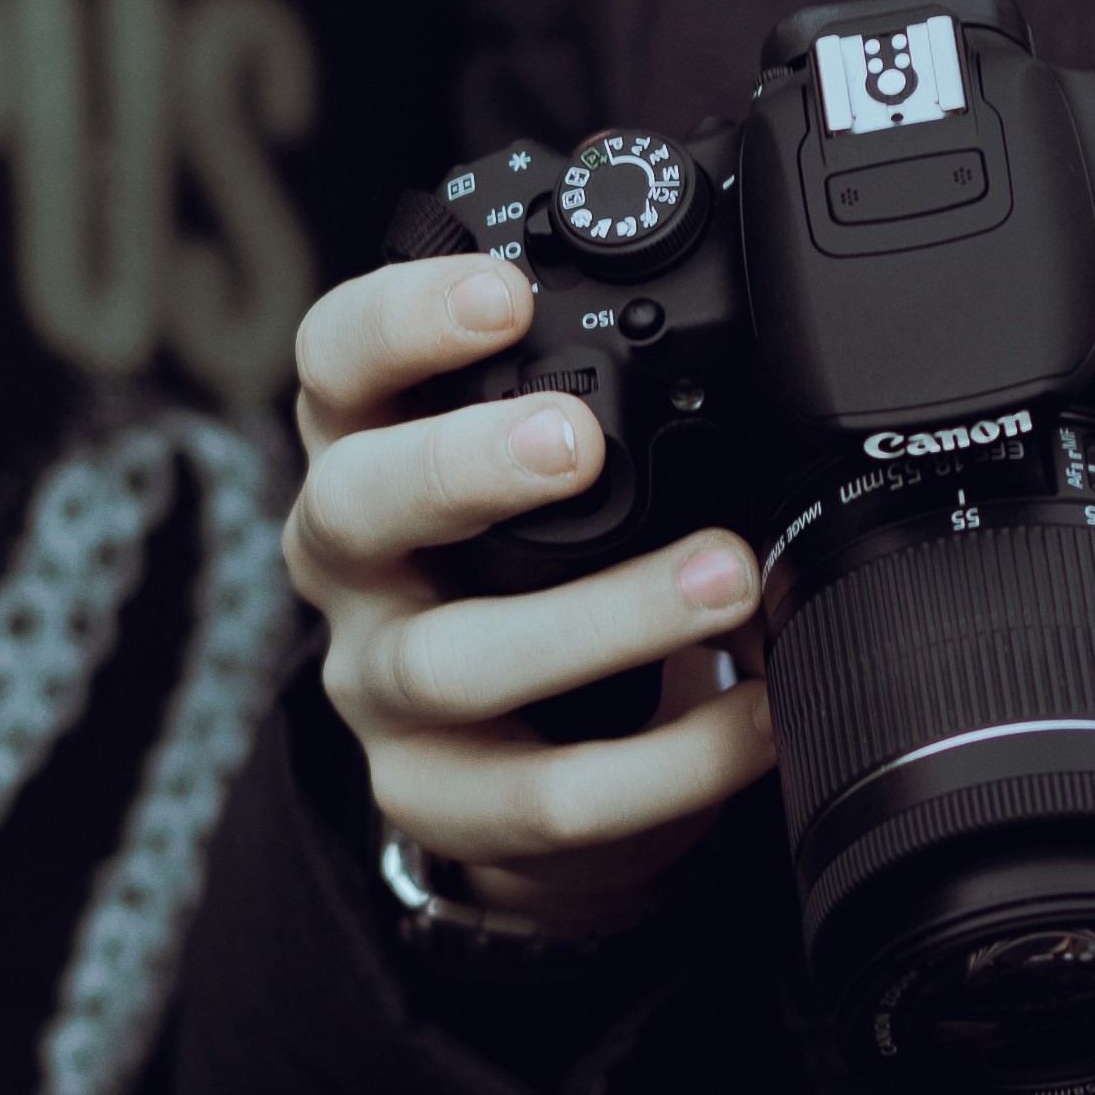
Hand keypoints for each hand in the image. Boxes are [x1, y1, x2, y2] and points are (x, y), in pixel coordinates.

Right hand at [286, 252, 777, 937]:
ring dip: (603, 619)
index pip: (336, 360)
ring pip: (452, 662)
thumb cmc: (531, 573)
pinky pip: (542, 796)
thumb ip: (597, 403)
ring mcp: (378, 689)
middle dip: (460, 465)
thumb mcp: (537, 474)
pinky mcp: (434, 801)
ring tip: (728, 578)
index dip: (402, 318)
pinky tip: (755, 716)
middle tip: (574, 441)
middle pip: (352, 503)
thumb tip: (758, 332)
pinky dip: (666, 762)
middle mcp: (350, 563)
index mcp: (368, 446)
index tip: (505, 293)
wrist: (507, 764)